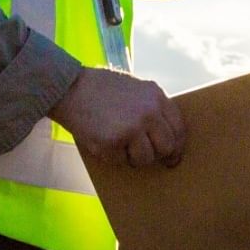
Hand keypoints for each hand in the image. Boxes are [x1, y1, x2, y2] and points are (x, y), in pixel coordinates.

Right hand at [49, 67, 185, 167]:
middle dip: (157, 155)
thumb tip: (167, 137)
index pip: (178, 128)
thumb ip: (153, 108)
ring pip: (145, 158)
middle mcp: (149, 112)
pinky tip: (103, 140)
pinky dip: (113, 156)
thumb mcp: (137, 89)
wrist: (70, 88)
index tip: (173, 156)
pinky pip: (121, 161)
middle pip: (166, 147)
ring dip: (133, 157)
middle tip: (146, 156)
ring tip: (119, 143)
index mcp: (157, 97)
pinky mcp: (113, 142)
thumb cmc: (102, 89)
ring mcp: (132, 128)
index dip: (177, 145)